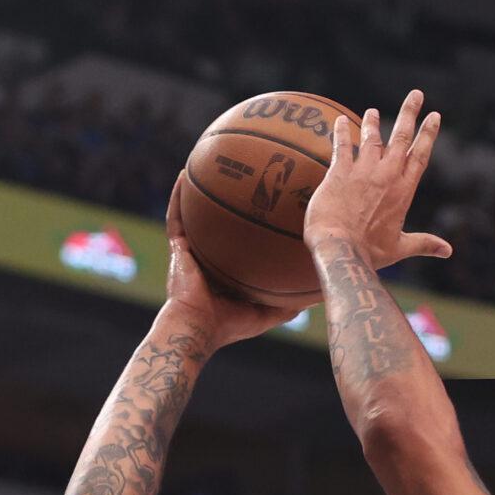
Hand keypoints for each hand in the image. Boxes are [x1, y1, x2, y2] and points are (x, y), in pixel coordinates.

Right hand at [162, 175, 301, 347]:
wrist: (198, 330)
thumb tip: (318, 295)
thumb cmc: (229, 326)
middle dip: (227, 199)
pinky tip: (182, 175)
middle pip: (218, 222)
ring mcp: (191, 252)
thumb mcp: (266, 312)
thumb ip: (289, 304)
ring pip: (194, 213)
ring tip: (207, 163)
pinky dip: (177, 196)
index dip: (249, 224)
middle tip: (242, 175)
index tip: (266, 204)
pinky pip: (175, 216)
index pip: (238, 242)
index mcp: (225, 271)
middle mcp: (207, 257)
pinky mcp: (177, 248)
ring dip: (198, 190)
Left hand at [301, 90, 453, 269]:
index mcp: (404, 190)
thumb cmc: (369, 252)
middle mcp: (386, 175)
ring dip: (373, 122)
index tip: (435, 115)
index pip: (420, 155)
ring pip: (371, 138)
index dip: (428, 134)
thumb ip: (424, 243)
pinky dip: (341, 132)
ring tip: (373, 111)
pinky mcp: (339, 172)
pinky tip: (338, 120)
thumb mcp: (400, 248)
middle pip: (401, 136)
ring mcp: (363, 171)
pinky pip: (342, 146)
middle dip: (410, 113)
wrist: (340, 250)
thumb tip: (447, 251)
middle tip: (416, 94)